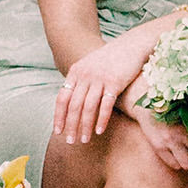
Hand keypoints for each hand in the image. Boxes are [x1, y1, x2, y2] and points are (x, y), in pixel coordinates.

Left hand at [53, 33, 151, 147]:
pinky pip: (105, 105)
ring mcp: (100, 78)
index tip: (58, 131)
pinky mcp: (115, 82)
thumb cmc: (110, 59)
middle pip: (73, 105)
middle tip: (70, 141)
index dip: (59, 116)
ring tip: (84, 140)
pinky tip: (99, 131)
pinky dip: (101, 119)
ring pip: (88, 107)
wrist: (130, 45)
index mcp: (75, 72)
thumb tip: (70, 103)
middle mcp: (85, 75)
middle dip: (70, 125)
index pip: (62, 98)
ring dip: (85, 126)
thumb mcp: (89, 66)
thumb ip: (79, 81)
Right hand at [129, 108, 187, 179]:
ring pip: (187, 164)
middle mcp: (182, 131)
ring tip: (185, 153)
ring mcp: (170, 140)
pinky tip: (173, 152)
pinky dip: (176, 162)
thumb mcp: (187, 113)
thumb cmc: (171, 111)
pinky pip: (174, 165)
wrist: (146, 107)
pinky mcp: (158, 147)